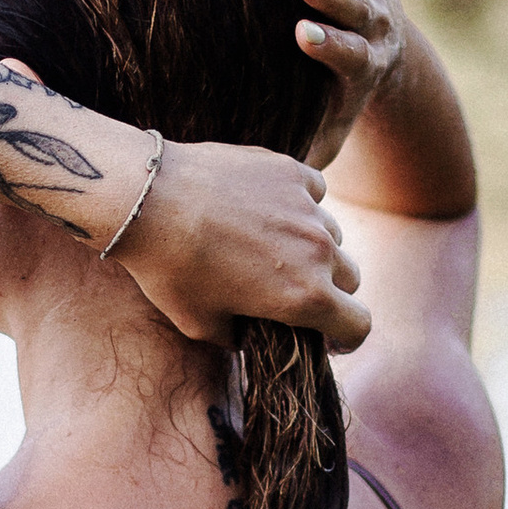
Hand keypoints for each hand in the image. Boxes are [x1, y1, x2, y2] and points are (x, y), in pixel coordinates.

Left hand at [112, 138, 368, 352]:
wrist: (148, 200)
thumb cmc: (171, 269)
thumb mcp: (201, 324)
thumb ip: (239, 336)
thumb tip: (250, 332)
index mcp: (305, 297)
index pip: (359, 325)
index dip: (347, 338)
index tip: (329, 336)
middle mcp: (318, 251)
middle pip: (349, 278)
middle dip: (329, 290)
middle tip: (292, 289)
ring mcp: (307, 206)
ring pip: (332, 235)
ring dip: (314, 246)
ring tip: (271, 245)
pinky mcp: (290, 171)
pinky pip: (314, 192)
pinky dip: (300, 203)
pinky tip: (268, 207)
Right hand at [293, 0, 404, 167]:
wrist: (380, 50)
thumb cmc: (338, 93)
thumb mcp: (331, 125)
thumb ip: (311, 149)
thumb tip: (282, 185)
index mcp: (364, 65)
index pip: (348, 54)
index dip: (329, 44)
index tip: (303, 34)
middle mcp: (373, 23)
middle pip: (355, 6)